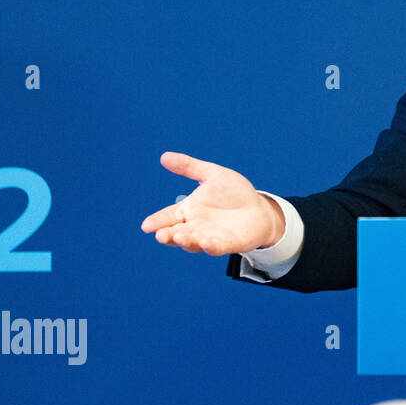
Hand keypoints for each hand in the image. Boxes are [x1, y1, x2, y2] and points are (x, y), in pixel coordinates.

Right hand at [141, 152, 284, 255]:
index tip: (146, 226)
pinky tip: (206, 242)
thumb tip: (164, 157)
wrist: (259, 208)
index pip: (168, 216)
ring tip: (178, 236)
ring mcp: (210, 236)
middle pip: (177, 233)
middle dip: (168, 235)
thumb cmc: (234, 193)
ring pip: (193, 243)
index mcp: (189, 210)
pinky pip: (216, 247)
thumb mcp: (213, 175)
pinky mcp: (228, 244)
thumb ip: (190, 167)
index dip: (157, 221)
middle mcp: (196, 226)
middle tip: (160, 235)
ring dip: (186, 241)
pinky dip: (210, 246)